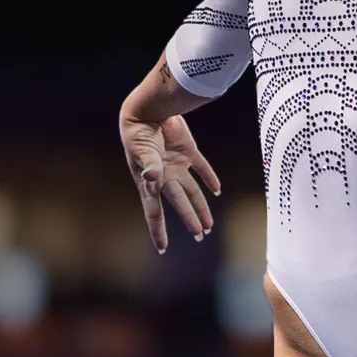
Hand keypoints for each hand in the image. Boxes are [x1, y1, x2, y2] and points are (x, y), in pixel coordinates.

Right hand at [119, 112, 220, 253]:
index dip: (158, 231)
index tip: (162, 248)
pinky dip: (210, 178)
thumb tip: (152, 176)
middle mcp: (164, 177)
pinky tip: (218, 191)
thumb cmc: (139, 133)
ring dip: (201, 207)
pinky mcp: (187, 152)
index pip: (154, 212)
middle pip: (179, 203)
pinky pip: (201, 168)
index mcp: (150, 182)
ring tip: (210, 225)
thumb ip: (149, 165)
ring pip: (192, 191)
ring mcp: (176, 165)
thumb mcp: (142, 151)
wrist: (148, 108)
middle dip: (189, 220)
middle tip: (199, 235)